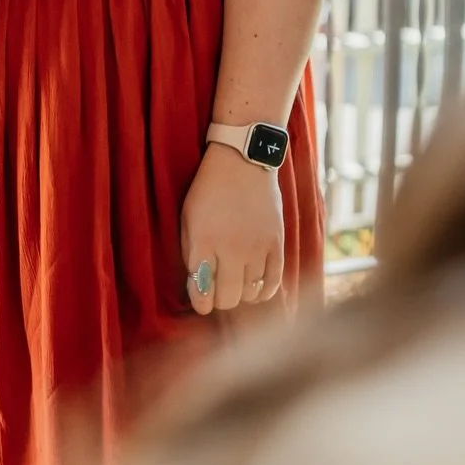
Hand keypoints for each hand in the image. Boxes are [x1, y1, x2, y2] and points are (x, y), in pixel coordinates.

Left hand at [181, 143, 283, 315]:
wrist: (243, 162)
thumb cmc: (209, 190)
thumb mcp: (188, 219)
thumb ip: (191, 253)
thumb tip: (198, 286)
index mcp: (204, 242)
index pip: (202, 292)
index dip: (201, 303)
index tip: (201, 299)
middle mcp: (231, 249)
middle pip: (228, 298)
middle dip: (219, 300)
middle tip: (217, 290)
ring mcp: (256, 247)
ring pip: (250, 293)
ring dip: (240, 294)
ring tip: (235, 283)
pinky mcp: (276, 243)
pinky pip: (273, 282)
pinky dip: (263, 292)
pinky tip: (255, 289)